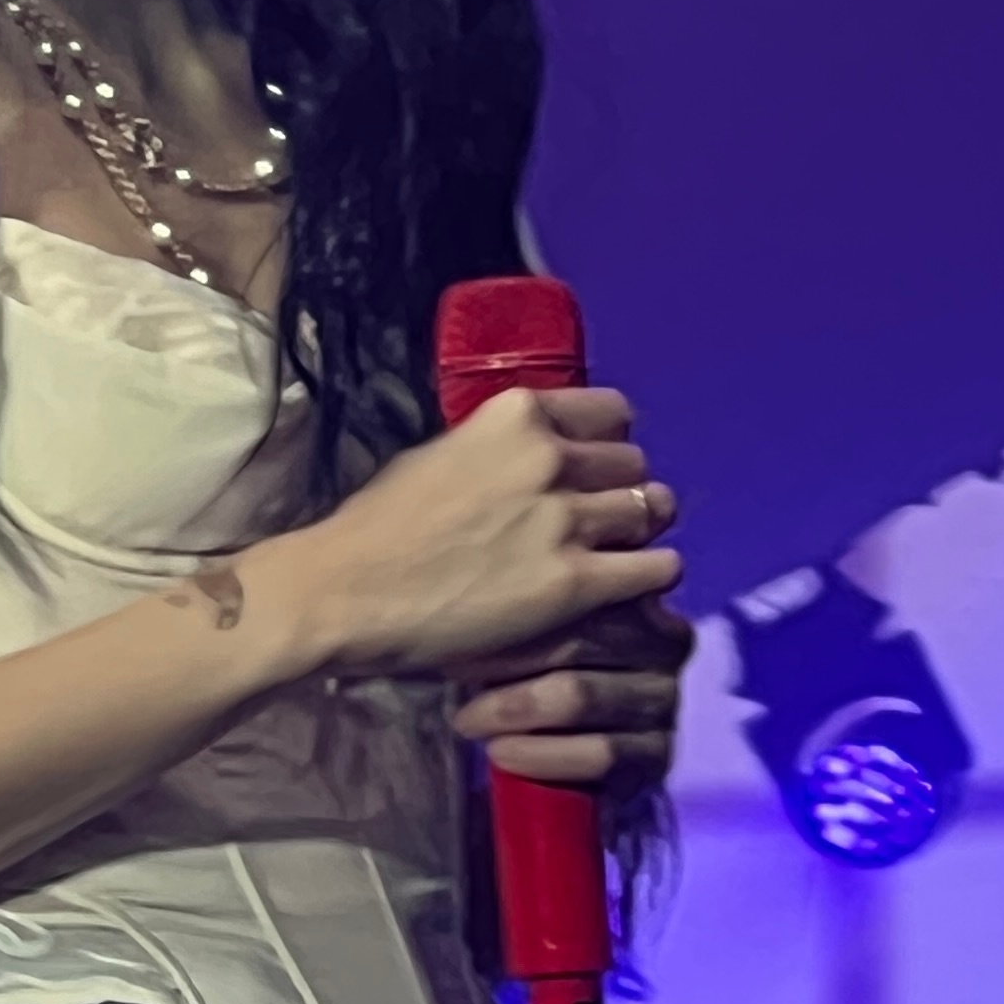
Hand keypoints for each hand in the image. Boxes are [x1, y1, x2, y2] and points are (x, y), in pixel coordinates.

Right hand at [292, 386, 681, 682]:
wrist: (345, 591)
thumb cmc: (376, 528)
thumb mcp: (438, 456)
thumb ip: (496, 450)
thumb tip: (526, 459)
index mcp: (517, 414)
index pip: (611, 412)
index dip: (609, 444)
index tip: (597, 469)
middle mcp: (550, 455)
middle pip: (634, 463)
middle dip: (623, 490)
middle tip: (604, 522)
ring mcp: (567, 518)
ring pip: (654, 509)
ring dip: (642, 532)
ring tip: (621, 555)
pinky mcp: (577, 582)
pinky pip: (657, 567)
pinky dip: (651, 576)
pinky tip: (629, 589)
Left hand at [450, 592, 694, 786]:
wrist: (542, 748)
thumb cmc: (523, 666)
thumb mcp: (525, 617)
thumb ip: (533, 584)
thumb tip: (490, 541)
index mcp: (639, 593)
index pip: (586, 586)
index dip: (521, 608)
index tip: (466, 623)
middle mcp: (666, 644)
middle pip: (581, 638)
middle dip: (509, 657)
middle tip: (452, 670)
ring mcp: (665, 701)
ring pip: (582, 695)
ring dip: (515, 708)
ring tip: (468, 719)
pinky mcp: (656, 756)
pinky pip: (601, 754)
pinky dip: (543, 754)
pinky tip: (501, 752)